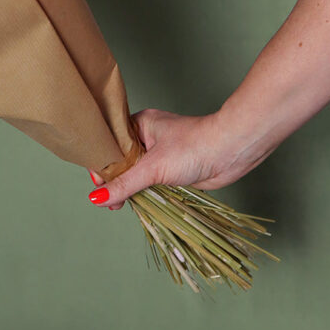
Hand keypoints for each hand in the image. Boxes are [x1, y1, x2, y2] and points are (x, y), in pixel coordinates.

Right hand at [86, 107, 278, 208]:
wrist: (232, 151)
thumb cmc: (194, 147)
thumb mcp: (153, 167)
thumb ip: (124, 184)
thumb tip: (97, 198)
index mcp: (138, 125)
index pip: (110, 146)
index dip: (102, 165)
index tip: (97, 185)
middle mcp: (147, 137)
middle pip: (122, 161)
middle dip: (114, 181)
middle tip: (107, 201)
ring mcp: (160, 154)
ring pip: (136, 173)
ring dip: (130, 188)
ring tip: (119, 205)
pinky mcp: (172, 169)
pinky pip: (150, 182)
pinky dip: (144, 191)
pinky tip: (137, 202)